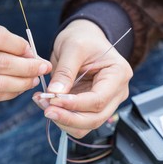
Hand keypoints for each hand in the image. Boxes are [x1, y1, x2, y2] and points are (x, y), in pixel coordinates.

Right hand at [0, 14, 51, 101]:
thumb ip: (1, 38)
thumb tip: (32, 55)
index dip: (21, 47)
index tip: (34, 52)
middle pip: (1, 64)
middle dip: (28, 68)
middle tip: (44, 68)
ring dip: (22, 83)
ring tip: (34, 79)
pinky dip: (10, 93)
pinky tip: (19, 88)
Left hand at [33, 19, 132, 137]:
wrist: (84, 38)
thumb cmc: (82, 38)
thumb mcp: (72, 47)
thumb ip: (65, 71)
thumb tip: (55, 93)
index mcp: (118, 75)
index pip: (98, 100)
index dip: (75, 104)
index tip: (53, 100)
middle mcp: (117, 93)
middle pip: (95, 118)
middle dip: (69, 118)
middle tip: (46, 110)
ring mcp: (106, 103)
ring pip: (86, 125)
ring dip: (64, 120)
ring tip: (44, 104)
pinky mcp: (91, 108)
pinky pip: (78, 122)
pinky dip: (63, 118)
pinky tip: (48, 105)